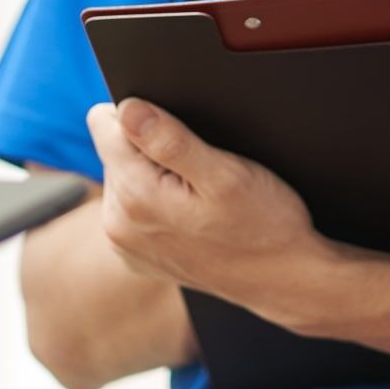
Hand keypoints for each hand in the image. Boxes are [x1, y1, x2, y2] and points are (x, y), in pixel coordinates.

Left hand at [86, 99, 332, 321]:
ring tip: (201, 195)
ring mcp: (126, 244)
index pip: (105, 125)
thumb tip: (127, 110)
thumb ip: (171, 141)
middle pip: (116, 151)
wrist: (284, 279)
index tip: (181, 135)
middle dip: (153, 150)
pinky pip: (135, 207)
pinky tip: (194, 215)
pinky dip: (160, 202)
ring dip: (156, 176)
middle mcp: (119, 224)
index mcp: (136, 198)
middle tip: (202, 172)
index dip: (145, 116)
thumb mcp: (227, 175)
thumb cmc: (265, 225)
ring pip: (125, 177)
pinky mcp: (137, 255)